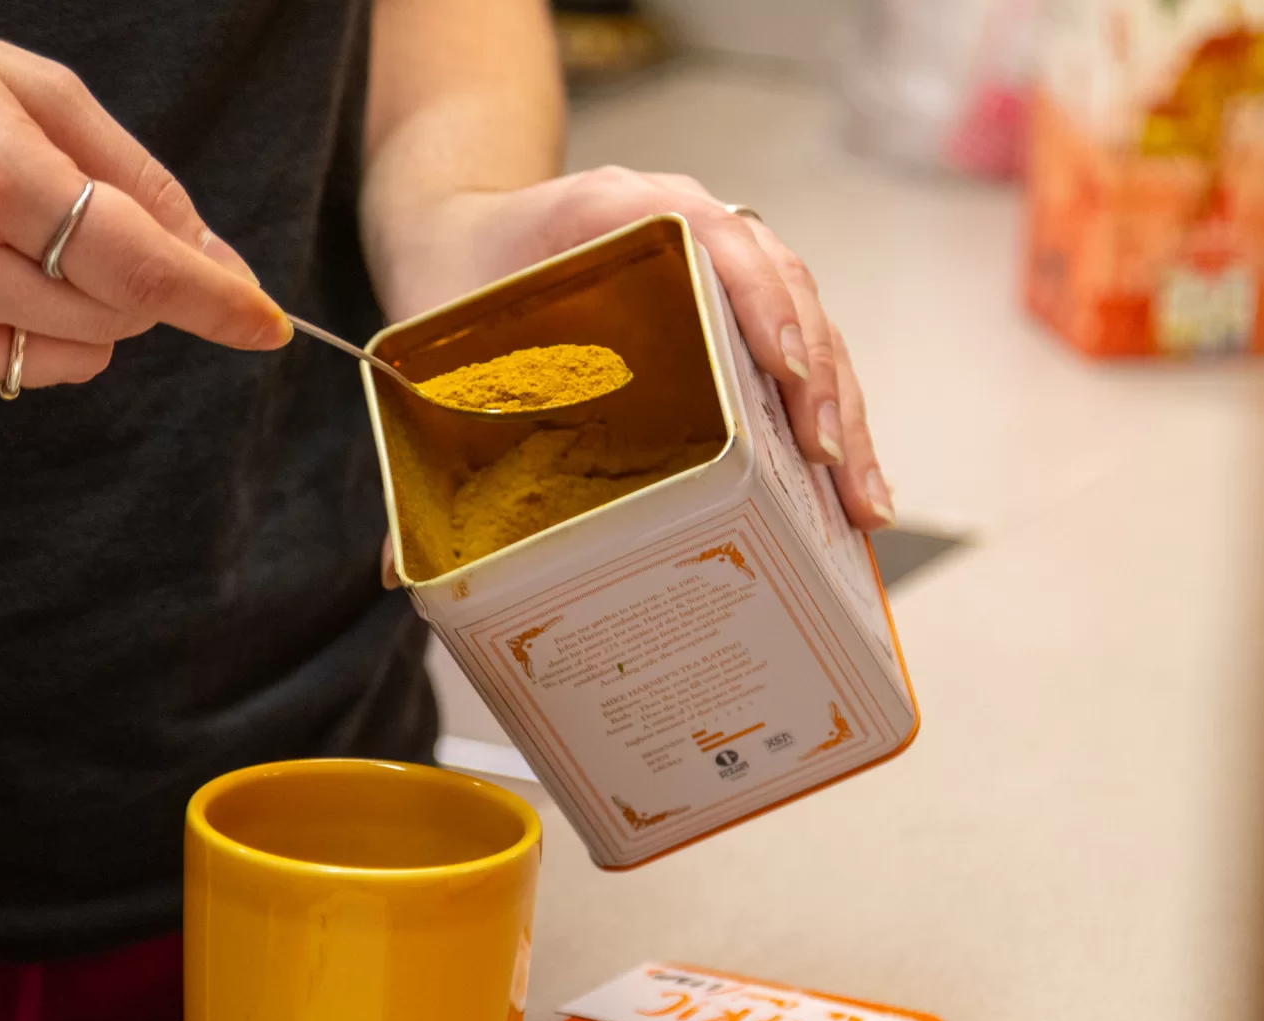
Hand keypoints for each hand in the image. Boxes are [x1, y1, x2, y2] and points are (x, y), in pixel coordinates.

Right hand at [0, 23, 290, 387]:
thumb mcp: (26, 86)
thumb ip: (135, 174)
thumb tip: (217, 262)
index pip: (135, 260)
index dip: (212, 298)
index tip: (267, 324)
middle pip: (120, 312)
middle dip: (142, 280)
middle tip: (97, 222)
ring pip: (84, 354)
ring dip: (96, 310)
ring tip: (29, 240)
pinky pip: (25, 368)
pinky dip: (40, 330)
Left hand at [376, 167, 893, 530]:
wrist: (458, 229)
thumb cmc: (455, 282)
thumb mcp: (435, 349)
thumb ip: (425, 446)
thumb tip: (404, 568)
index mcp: (620, 209)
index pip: (717, 236)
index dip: (760, 300)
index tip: (783, 370)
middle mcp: (688, 220)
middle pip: (786, 287)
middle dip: (821, 382)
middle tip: (833, 468)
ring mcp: (720, 257)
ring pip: (809, 321)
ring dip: (842, 409)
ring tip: (859, 499)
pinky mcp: (732, 301)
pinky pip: (797, 346)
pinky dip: (826, 409)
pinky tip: (843, 482)